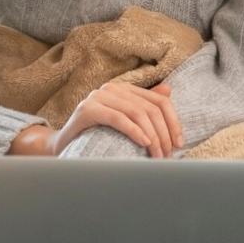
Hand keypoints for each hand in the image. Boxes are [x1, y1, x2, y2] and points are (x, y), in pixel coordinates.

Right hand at [52, 81, 183, 157]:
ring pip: (137, 113)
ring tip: (157, 154)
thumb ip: (144, 105)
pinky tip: (144, 143)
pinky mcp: (87, 109)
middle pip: (150, 108)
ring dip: (152, 136)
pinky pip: (118, 118)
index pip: (159, 101)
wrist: (64, 145)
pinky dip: (134, 131)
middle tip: (168, 154)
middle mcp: (112, 88)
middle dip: (163, 133)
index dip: (173, 122)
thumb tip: (169, 90)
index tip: (179, 143)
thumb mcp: (125, 121)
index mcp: (124, 89)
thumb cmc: (97, 135)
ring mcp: (98, 96)